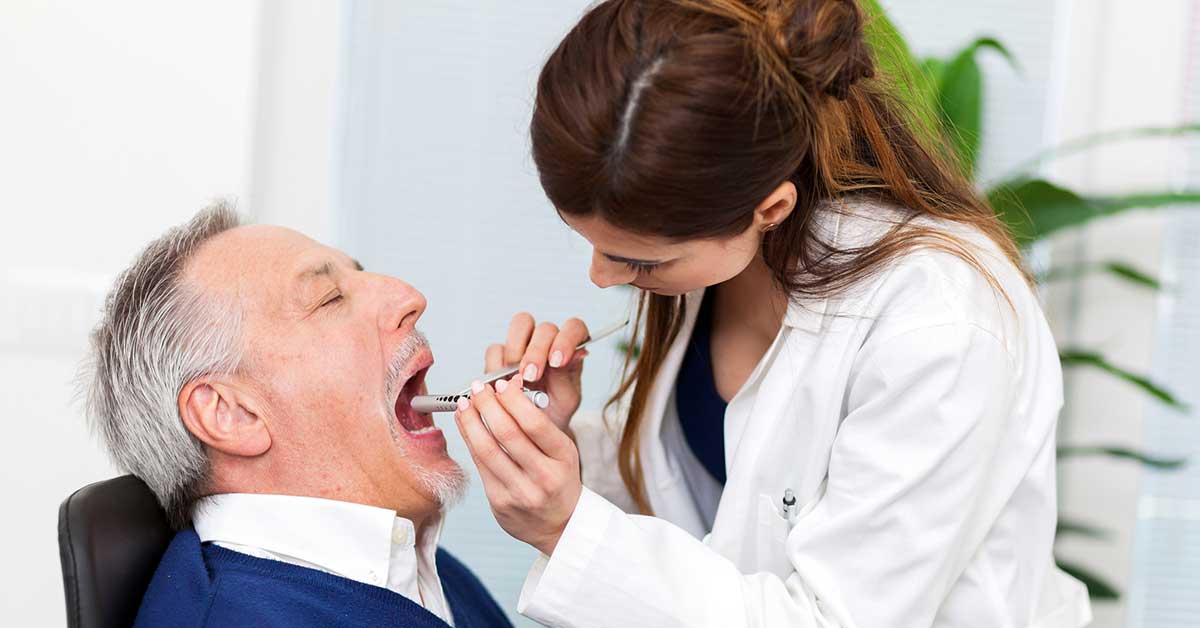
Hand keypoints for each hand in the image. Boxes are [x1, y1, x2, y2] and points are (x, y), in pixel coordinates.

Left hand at [454, 374, 581, 555]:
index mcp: (564, 458)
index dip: (513, 399)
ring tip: (464, 403)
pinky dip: (469, 440)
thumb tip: (508, 389)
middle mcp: (543, 477)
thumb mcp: (562, 451)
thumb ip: (538, 424)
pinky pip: (479, 465)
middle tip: (478, 387)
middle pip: (507, 433)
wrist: (561, 525)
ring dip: (471, 421)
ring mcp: (520, 492)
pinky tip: (465, 424)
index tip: (501, 384)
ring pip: (487, 450)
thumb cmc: (559, 479)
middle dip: (487, 404)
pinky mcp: (499, 502)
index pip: (535, 423)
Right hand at [485, 313, 589, 431]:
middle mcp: (548, 342)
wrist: (532, 430)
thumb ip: (566, 376)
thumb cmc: (555, 411)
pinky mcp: (501, 356)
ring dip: (516, 352)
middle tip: (531, 376)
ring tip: (516, 380)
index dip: (566, 339)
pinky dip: (496, 366)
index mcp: (570, 350)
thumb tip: (573, 355)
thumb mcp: (566, 400)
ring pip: (520, 326)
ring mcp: (524, 346)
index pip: (574, 328)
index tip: (557, 362)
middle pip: (544, 328)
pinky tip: (502, 384)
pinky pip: (496, 349)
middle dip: (537, 351)